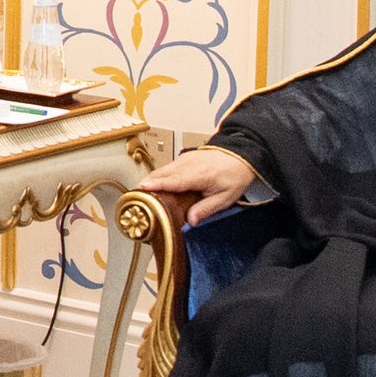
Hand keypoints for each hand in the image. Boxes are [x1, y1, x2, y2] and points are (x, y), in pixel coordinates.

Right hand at [136, 143, 257, 225]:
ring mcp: (185, 159)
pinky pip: (167, 167)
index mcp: (200, 175)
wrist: (240, 155)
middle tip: (135, 198)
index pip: (175, 180)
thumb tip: (190, 220)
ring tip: (141, 195)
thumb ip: (206, 209)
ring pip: (163, 169)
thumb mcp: (226, 198)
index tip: (143, 187)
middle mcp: (189, 164)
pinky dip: (159, 176)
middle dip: (148, 184)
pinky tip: (155, 186)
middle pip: (163, 174)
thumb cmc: (234, 176)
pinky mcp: (183, 158)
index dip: (158, 184)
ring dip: (152, 180)